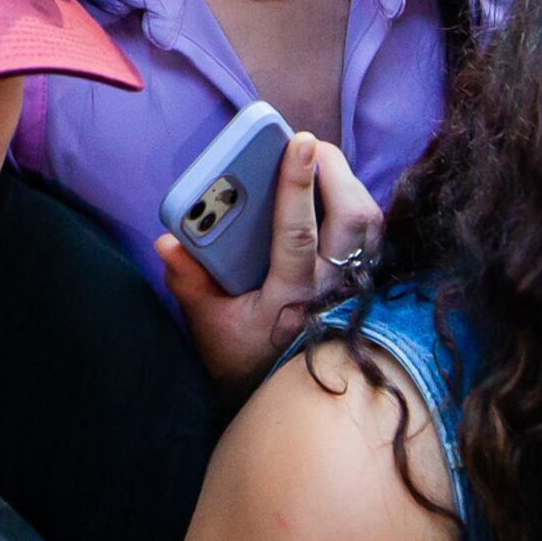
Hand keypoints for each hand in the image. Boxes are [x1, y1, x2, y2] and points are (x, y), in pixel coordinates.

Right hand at [156, 130, 386, 392]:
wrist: (287, 399)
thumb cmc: (245, 356)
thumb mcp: (208, 325)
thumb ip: (188, 281)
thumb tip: (168, 242)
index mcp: (291, 297)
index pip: (299, 233)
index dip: (297, 184)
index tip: (297, 141)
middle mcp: (333, 289)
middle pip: (352, 218)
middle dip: (333, 170)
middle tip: (305, 144)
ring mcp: (356, 287)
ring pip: (370, 223)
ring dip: (348, 183)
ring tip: (317, 160)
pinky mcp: (366, 285)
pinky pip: (373, 235)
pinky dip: (356, 203)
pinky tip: (333, 191)